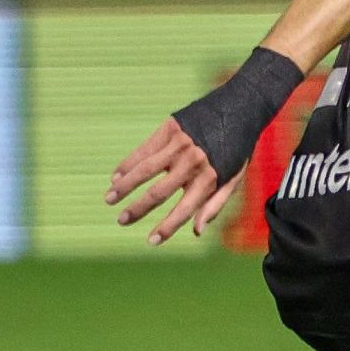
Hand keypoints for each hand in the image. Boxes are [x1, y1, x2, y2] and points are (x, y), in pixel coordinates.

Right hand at [106, 118, 245, 243]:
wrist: (240, 109)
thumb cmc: (236, 150)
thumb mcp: (234, 178)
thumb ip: (215, 204)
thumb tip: (196, 232)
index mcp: (210, 178)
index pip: (184, 210)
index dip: (167, 228)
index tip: (151, 241)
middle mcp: (193, 163)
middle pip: (159, 192)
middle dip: (138, 209)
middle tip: (122, 221)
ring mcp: (180, 145)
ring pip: (145, 170)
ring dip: (124, 186)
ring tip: (109, 199)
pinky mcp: (170, 129)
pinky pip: (144, 150)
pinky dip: (127, 164)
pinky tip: (115, 177)